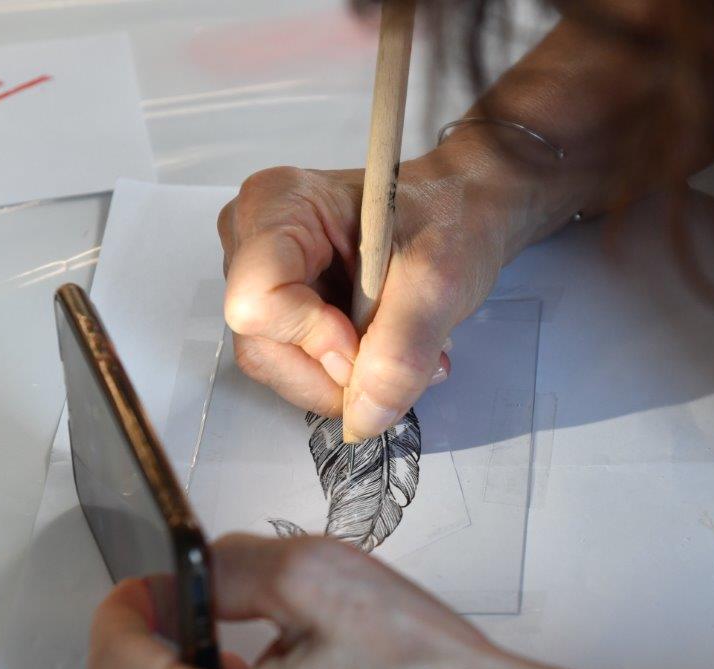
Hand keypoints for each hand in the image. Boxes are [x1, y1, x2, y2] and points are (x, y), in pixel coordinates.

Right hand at [216, 142, 530, 440]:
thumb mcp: (439, 280)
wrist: (461, 210)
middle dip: (333, 371)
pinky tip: (384, 350)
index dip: (314, 340)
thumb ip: (401, 351)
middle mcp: (252, 239)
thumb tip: (364, 418)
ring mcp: (261, 276)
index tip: (369, 340)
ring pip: (277, 365)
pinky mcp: (280, 307)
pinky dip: (344, 374)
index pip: (259, 303)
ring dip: (344, 379)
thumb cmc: (448, 217)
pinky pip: (295, 366)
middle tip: (399, 359)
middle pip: (262, 345)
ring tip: (402, 351)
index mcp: (276, 205)